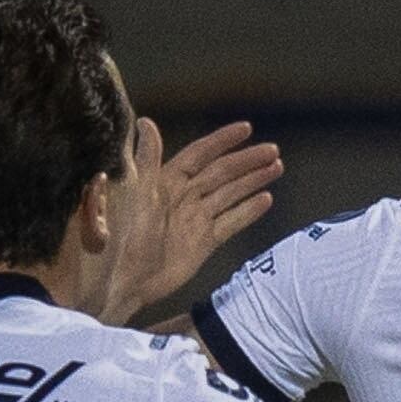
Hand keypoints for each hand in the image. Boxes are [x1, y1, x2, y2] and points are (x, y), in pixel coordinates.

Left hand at [108, 115, 287, 324]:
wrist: (125, 280)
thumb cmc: (123, 236)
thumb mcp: (135, 193)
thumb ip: (146, 159)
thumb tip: (146, 122)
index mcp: (167, 181)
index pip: (200, 154)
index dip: (222, 141)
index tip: (246, 129)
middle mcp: (185, 196)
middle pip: (222, 173)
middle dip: (247, 161)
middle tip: (273, 150)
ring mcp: (196, 219)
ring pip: (231, 194)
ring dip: (253, 181)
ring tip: (277, 168)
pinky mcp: (205, 242)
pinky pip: (231, 222)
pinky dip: (249, 211)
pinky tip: (266, 200)